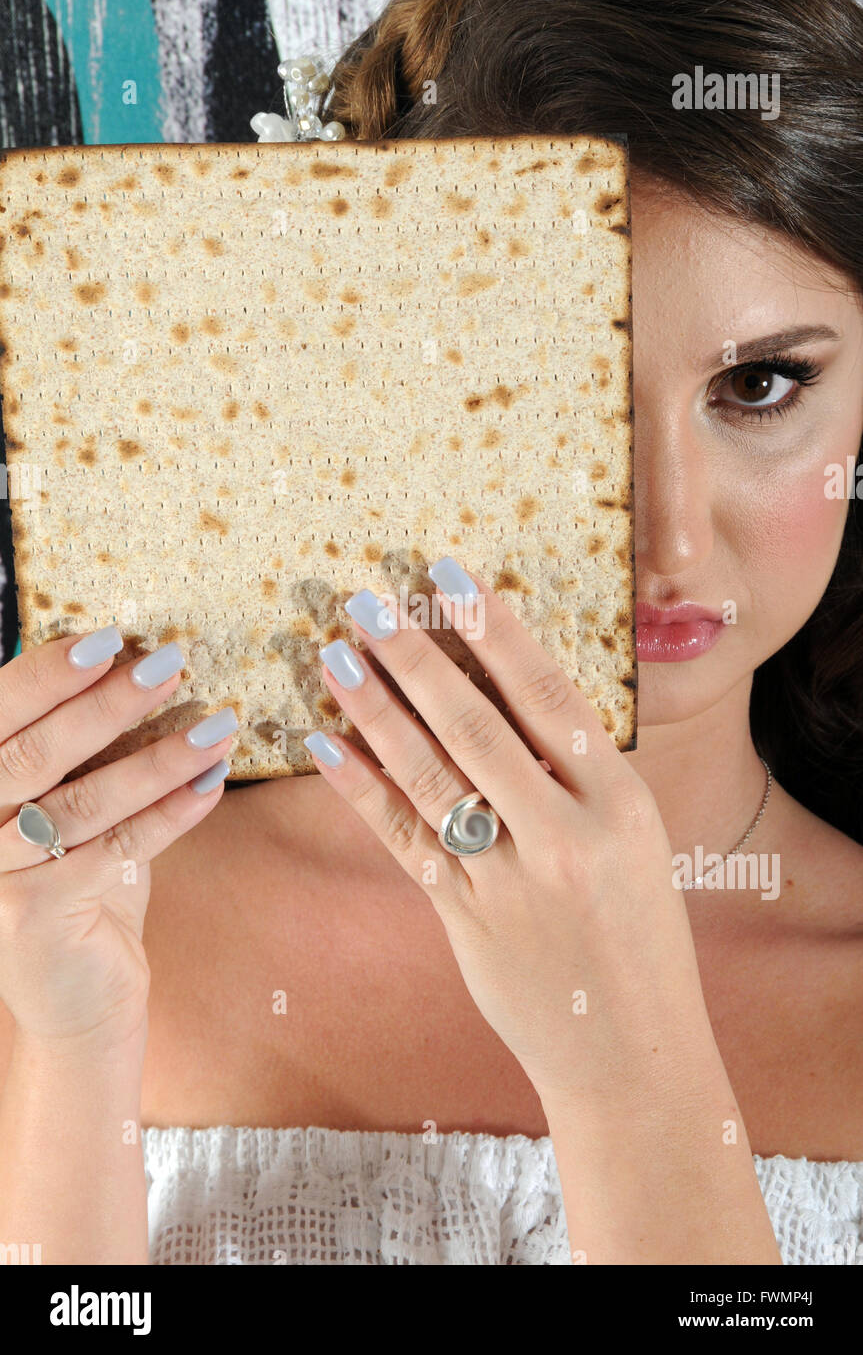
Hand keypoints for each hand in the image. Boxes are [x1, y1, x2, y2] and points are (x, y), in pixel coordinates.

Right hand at [0, 627, 234, 1050]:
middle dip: (107, 703)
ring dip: (157, 758)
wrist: (74, 1000)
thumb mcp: (69, 806)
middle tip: (171, 664)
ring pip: (81, 802)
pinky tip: (211, 784)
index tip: (112, 636)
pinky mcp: (35, 916)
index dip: (49, 672)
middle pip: (34, 753)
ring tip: (216, 725)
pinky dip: (169, 813)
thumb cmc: (79, 887)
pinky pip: (115, 850)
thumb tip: (133, 662)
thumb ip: (81, 750)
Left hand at [305, 559, 721, 1111]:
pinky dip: (363, 788)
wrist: (629, 1050)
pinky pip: (406, 838)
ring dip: (378, 711)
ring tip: (336, 656)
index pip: (549, 696)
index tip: (451, 574)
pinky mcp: (465, 918)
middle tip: (367, 600)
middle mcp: (567, 835)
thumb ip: (577, 775)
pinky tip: (326, 743)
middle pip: (477, 726)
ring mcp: (511, 881)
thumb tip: (504, 692)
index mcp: (621, 803)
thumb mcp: (634, 840)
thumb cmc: (638, 935)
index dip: (496, 630)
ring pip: (431, 777)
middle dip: (416, 656)